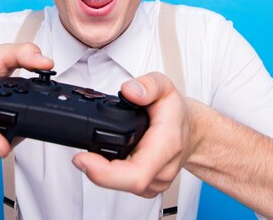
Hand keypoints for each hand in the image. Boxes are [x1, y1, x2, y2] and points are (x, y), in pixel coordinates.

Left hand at [72, 72, 188, 197]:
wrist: (192, 132)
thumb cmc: (177, 112)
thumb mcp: (165, 86)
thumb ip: (148, 84)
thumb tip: (129, 91)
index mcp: (167, 144)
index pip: (136, 174)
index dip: (105, 173)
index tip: (82, 159)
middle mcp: (163, 168)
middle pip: (125, 183)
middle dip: (97, 172)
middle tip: (80, 157)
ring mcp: (157, 181)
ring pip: (123, 187)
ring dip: (103, 173)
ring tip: (95, 154)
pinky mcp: (149, 187)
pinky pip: (125, 186)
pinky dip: (111, 175)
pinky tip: (108, 160)